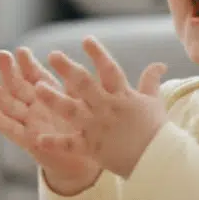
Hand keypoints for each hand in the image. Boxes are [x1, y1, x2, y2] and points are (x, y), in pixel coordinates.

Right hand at [0, 47, 101, 194]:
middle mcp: (36, 106)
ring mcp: (30, 123)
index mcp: (49, 94)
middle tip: (1, 56)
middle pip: (20, 86)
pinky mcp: (28, 141)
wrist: (83, 161)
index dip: (28, 64)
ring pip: (11, 105)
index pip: (36, 75)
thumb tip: (105, 64)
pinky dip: (0, 121)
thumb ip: (84, 84)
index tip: (21, 51)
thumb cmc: (85, 128)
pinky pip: (13, 131)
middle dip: (10, 72)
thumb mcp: (86, 103)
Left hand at [34, 37, 167, 178]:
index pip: (109, 70)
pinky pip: (71, 145)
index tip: (86, 39)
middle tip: (53, 55)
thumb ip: (151, 81)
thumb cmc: (156, 131)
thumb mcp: (154, 102)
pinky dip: (55, 143)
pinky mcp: (92, 148)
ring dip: (54, 99)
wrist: (157, 160)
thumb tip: (160, 64)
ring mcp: (98, 128)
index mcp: (122, 96)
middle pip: (85, 85)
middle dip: (69, 69)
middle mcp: (107, 108)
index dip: (98, 54)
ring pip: (72, 111)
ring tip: (38, 88)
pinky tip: (38, 139)